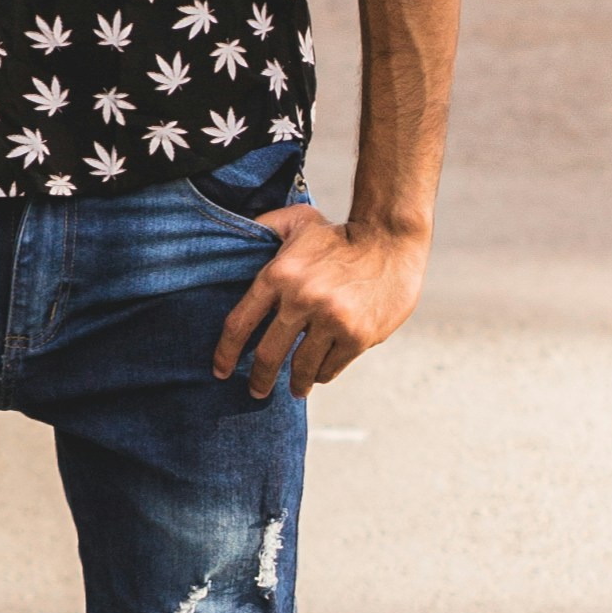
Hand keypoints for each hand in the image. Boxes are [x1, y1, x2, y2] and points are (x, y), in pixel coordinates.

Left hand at [212, 208, 430, 400]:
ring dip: (296, 383)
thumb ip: (265, 228)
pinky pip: (330, 368)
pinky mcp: (357, 336)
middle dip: (259, 380)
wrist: (390, 240)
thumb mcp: (297, 221)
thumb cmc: (340, 234)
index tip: (220, 371)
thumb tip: (236, 234)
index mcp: (279, 274)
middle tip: (257, 391)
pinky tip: (320, 373)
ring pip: (301, 367)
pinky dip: (322, 373)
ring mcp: (331, 320)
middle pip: (267, 356)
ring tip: (295, 388)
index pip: (239, 324)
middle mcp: (301, 299)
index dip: (225, 353)